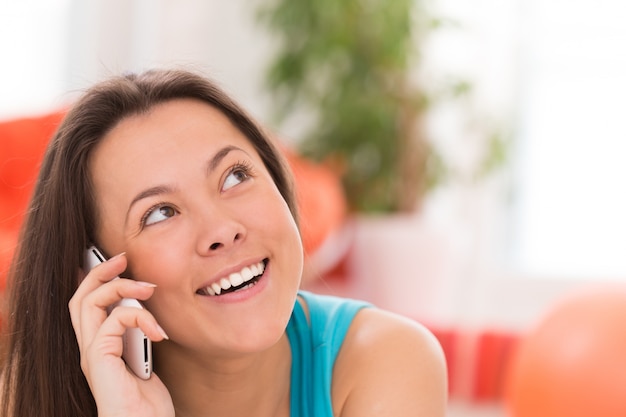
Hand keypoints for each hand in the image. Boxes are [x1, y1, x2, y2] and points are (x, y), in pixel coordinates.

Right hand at [69, 253, 173, 416]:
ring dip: (119, 285)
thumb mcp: (147, 360)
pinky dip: (139, 316)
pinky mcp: (98, 360)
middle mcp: (89, 348)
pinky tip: (158, 331)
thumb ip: (141, 337)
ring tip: (149, 288)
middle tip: (123, 257)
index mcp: (99, 347)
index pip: (87, 305)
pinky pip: (113, 320)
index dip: (95, 280)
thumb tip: (150, 313)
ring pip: (88, 302)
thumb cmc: (148, 405)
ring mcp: (91, 354)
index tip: (117, 262)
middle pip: (79, 297)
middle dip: (99, 271)